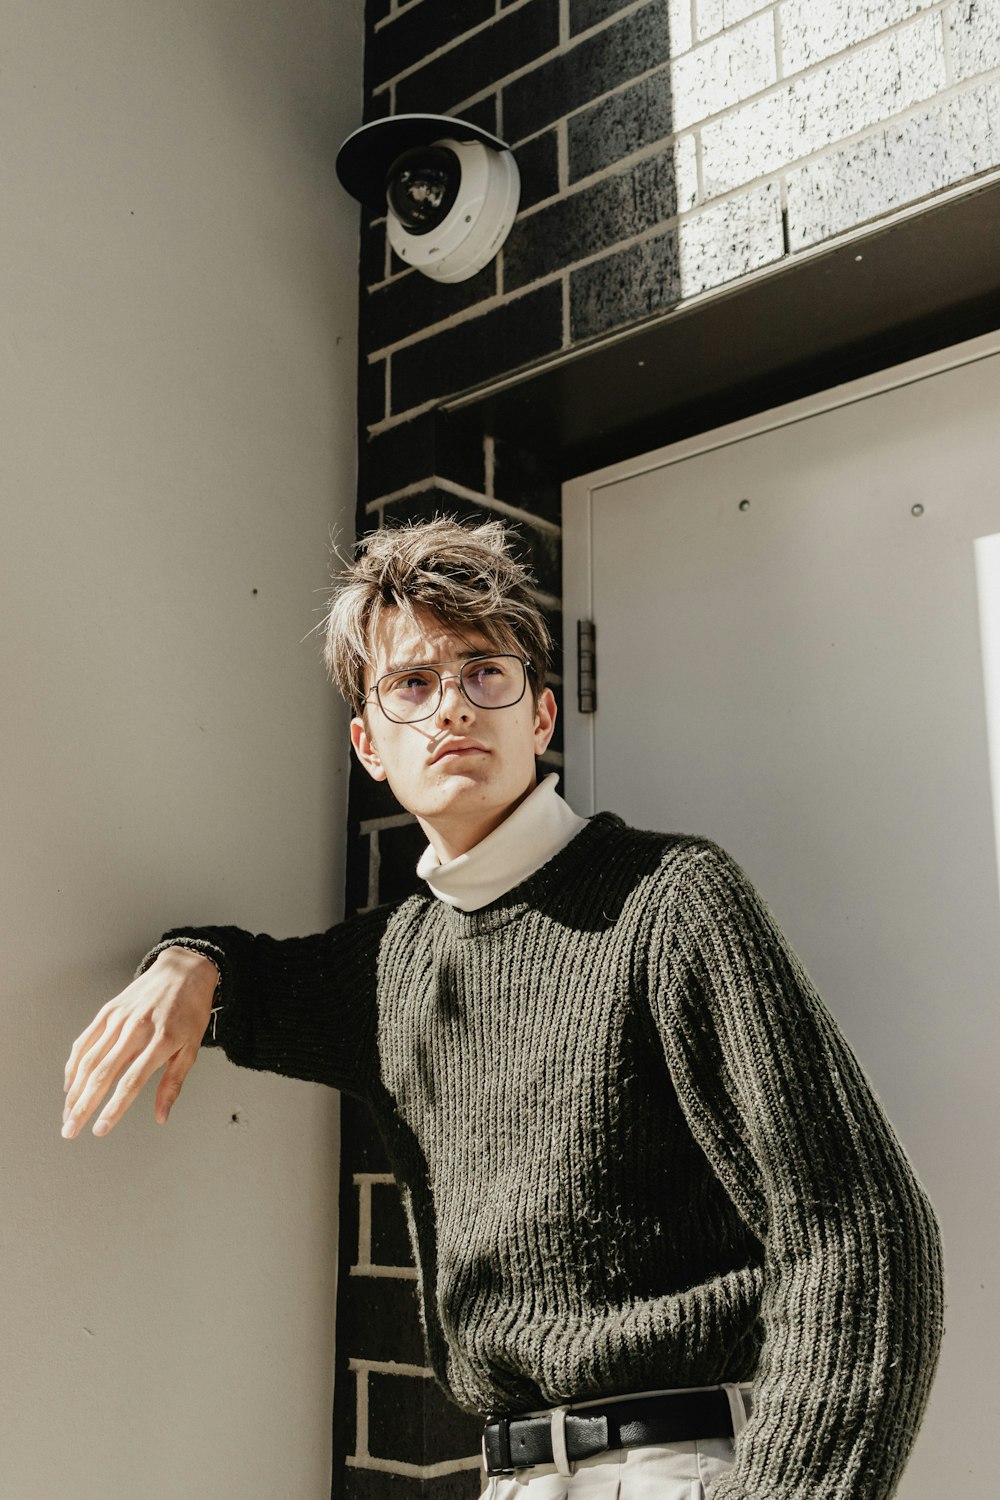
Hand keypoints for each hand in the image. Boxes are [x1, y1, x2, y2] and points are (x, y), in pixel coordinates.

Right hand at [61, 947, 218, 1138]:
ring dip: (74, 1091)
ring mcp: (119, 1019)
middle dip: (83, 1107)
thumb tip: (161, 1116)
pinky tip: (70, 1084)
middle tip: (71, 1131)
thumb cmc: (191, 1011)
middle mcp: (136, 1029)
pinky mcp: (108, 1011)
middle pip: (102, 1074)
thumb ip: (173, 1084)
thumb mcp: (193, 1048)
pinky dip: (73, 1065)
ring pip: (88, 1060)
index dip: (113, 1109)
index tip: (100, 1130)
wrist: (183, 970)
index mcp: (161, 1041)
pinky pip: (84, 1041)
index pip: (131, 1082)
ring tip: (67, 1114)